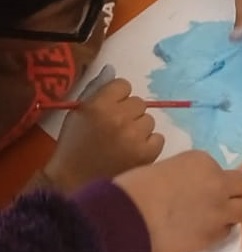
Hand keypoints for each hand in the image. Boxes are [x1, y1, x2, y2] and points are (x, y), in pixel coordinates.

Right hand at [46, 68, 163, 192]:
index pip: (123, 85)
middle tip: (115, 129)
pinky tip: (133, 152)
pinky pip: (158, 138)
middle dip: (129, 114)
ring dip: (139, 129)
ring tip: (123, 143)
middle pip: (139, 102)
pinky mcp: (147, 153)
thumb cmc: (74, 146)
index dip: (117, 97)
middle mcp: (119, 117)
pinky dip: (148, 144)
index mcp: (99, 105)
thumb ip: (96, 91)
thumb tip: (113, 70)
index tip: (110, 110)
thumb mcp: (78, 114)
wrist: (74, 182)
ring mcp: (135, 136)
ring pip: (149, 120)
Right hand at [114, 151, 241, 251]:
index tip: (197, 189)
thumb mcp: (164, 170)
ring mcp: (220, 210)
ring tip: (213, 220)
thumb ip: (186, 177)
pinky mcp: (215, 235)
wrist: (127, 219)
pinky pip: (227, 232)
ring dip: (232, 213)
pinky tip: (201, 234)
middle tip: (215, 202)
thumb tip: (190, 188)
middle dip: (232, 193)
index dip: (210, 180)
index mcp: (203, 161)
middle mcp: (219, 183)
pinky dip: (218, 232)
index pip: (219, 169)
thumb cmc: (133, 189)